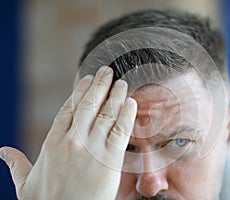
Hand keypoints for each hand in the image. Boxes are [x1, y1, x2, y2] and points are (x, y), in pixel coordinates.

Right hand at [0, 66, 136, 199]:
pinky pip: (121, 131)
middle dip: (99, 85)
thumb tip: (1, 152)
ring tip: (121, 82)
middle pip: (88, 105)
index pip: (68, 108)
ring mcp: (92, 148)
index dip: (79, 91)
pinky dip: (127, 115)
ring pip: (106, 114)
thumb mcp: (25, 183)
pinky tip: (131, 102)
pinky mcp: (110, 159)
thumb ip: (15, 164)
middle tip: (107, 71)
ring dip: (115, 95)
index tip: (87, 79)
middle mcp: (72, 141)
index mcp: (52, 142)